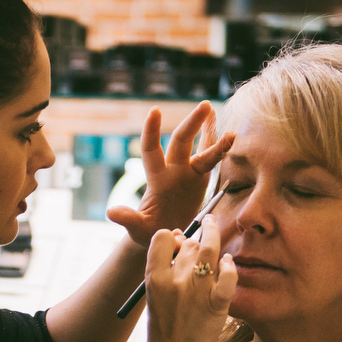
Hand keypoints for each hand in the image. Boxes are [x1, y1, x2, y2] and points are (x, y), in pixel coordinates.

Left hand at [107, 103, 234, 248]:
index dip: (152, 132)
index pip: (151, 150)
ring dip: (208, 131)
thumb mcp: (138, 228)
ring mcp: (187, 173)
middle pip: (181, 142)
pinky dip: (219, 146)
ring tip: (215, 111)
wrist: (164, 236)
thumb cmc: (148, 233)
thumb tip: (111, 212)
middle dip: (192, 124)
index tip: (154, 111)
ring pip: (200, 148)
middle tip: (204, 105)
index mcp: (157, 180)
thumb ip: (128, 219)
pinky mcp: (200, 180)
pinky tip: (229, 133)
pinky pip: (211, 159)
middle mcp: (173, 171)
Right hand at [140, 226, 235, 341]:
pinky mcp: (216, 306)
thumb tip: (178, 234)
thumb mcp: (154, 292)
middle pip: (189, 244)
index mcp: (155, 278)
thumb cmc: (164, 323)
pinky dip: (229, 267)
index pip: (162, 237)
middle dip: (193, 242)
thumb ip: (163, 264)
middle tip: (196, 249)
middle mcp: (175, 282)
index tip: (176, 241)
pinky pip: (227, 278)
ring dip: (213, 235)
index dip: (171, 236)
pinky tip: (228, 263)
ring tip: (213, 226)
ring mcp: (197, 293)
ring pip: (209, 250)